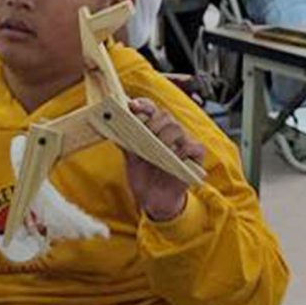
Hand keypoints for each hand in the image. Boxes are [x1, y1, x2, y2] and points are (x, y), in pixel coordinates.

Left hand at [121, 98, 206, 220]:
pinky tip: (172, 158)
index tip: (132, 106)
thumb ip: (124, 140)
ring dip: (164, 137)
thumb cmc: (144, 176)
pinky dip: (181, 151)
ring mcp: (184, 142)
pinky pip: (192, 146)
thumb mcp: (130, 158)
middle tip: (144, 135)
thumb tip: (110, 124)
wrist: (154, 200)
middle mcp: (169, 132)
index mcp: (154, 128)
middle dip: (152, 123)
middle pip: (164, 115)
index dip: (142, 104)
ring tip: (156, 149)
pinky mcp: (195, 155)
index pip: (150, 108)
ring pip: (177, 128)